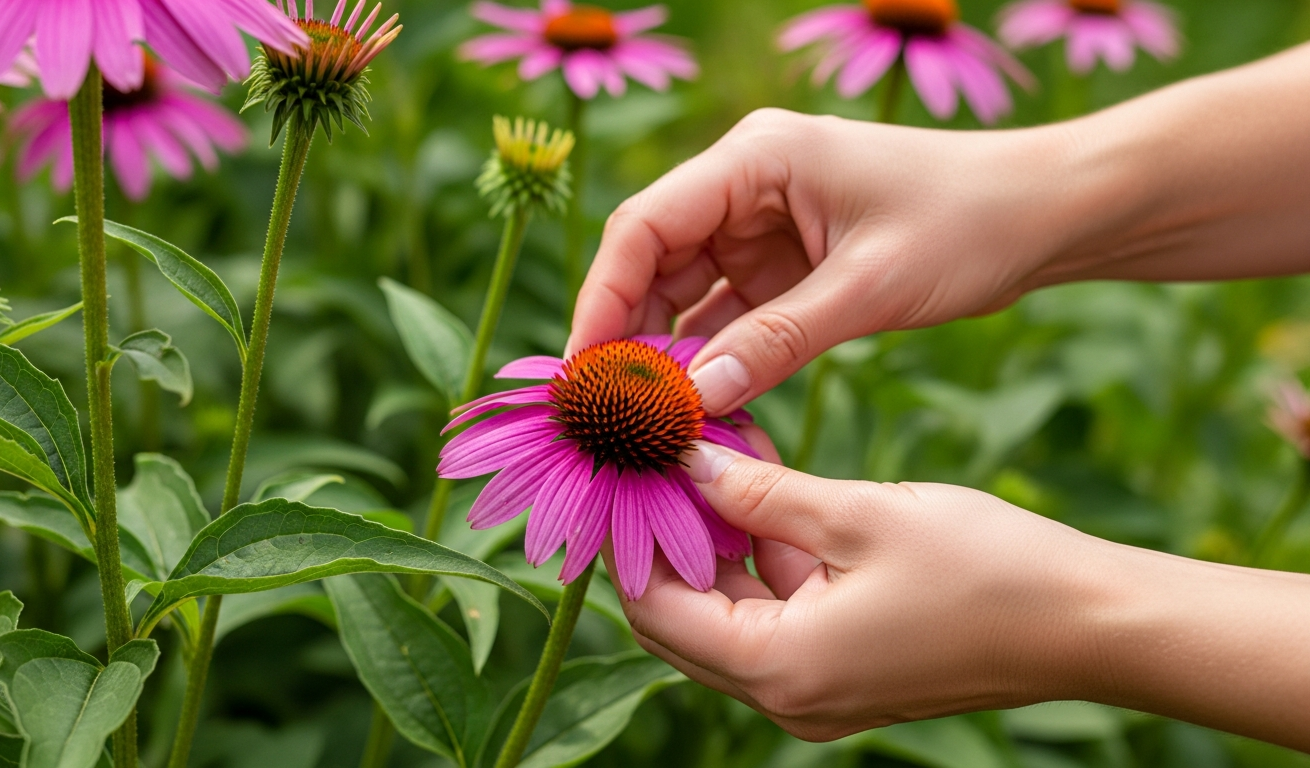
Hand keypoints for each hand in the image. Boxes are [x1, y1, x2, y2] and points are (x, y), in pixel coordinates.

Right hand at [568, 108, 1075, 413]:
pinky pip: (729, 314)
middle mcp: (746, 183)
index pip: (646, 226)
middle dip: (630, 336)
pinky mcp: (786, 263)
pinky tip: (701, 410)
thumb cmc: (968, 224)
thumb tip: (693, 403)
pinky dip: (715, 360)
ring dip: (670, 355)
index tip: (586, 375)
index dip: (604, 299)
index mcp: (757, 158)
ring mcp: (762, 224)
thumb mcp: (869, 287)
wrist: (1044, 215)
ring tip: (651, 424)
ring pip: (685, 292)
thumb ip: (776, 343)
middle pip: (654, 261)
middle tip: (613, 416)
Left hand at [610, 442, 1309, 749]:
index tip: (621, 469)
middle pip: (683, 620)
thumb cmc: (986, 568)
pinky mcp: (850, 674)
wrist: (1093, 624)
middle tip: (655, 462)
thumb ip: (760, 493)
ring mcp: (820, 692)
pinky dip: (762, 565)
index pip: (655, 608)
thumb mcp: (858, 513)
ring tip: (708, 463)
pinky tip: (763, 496)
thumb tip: (686, 461)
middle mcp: (789, 697)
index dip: (630, 537)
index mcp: (779, 668)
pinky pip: (777, 622)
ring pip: (728, 618)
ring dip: (715, 548)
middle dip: (666, 541)